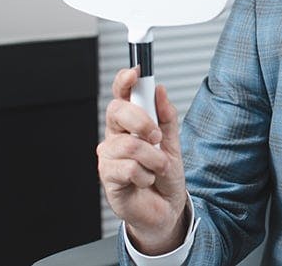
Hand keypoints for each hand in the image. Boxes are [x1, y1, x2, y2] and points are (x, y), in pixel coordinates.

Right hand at [97, 67, 188, 254]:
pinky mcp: (108, 177)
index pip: (121, 96)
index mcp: (129, 124)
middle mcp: (115, 136)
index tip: (136, 72)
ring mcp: (109, 157)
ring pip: (129, 144)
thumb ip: (167, 117)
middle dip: (143, 121)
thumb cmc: (165, 176)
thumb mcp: (173, 142)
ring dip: (153, 158)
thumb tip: (160, 90)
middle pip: (117, 111)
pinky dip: (146, 176)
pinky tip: (146, 181)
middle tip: (158, 137)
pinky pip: (129, 168)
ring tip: (158, 168)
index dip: (124, 81)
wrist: (166, 209)